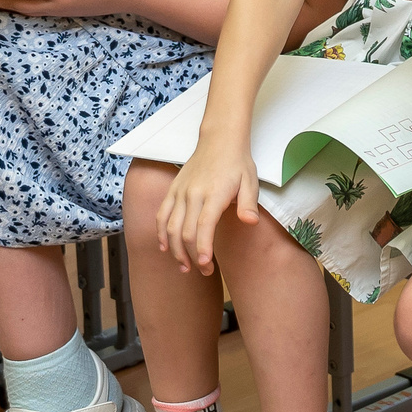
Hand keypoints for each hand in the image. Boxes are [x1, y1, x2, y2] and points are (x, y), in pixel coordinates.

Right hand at [157, 127, 259, 273]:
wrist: (219, 140)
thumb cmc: (237, 164)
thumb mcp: (250, 182)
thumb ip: (249, 204)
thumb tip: (250, 222)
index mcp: (214, 194)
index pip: (203, 226)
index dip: (202, 248)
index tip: (205, 265)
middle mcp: (193, 194)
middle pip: (185, 231)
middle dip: (191, 255)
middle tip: (203, 271)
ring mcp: (180, 192)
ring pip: (170, 226)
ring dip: (174, 249)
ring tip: (184, 267)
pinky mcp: (173, 190)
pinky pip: (161, 214)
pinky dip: (160, 232)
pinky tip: (164, 247)